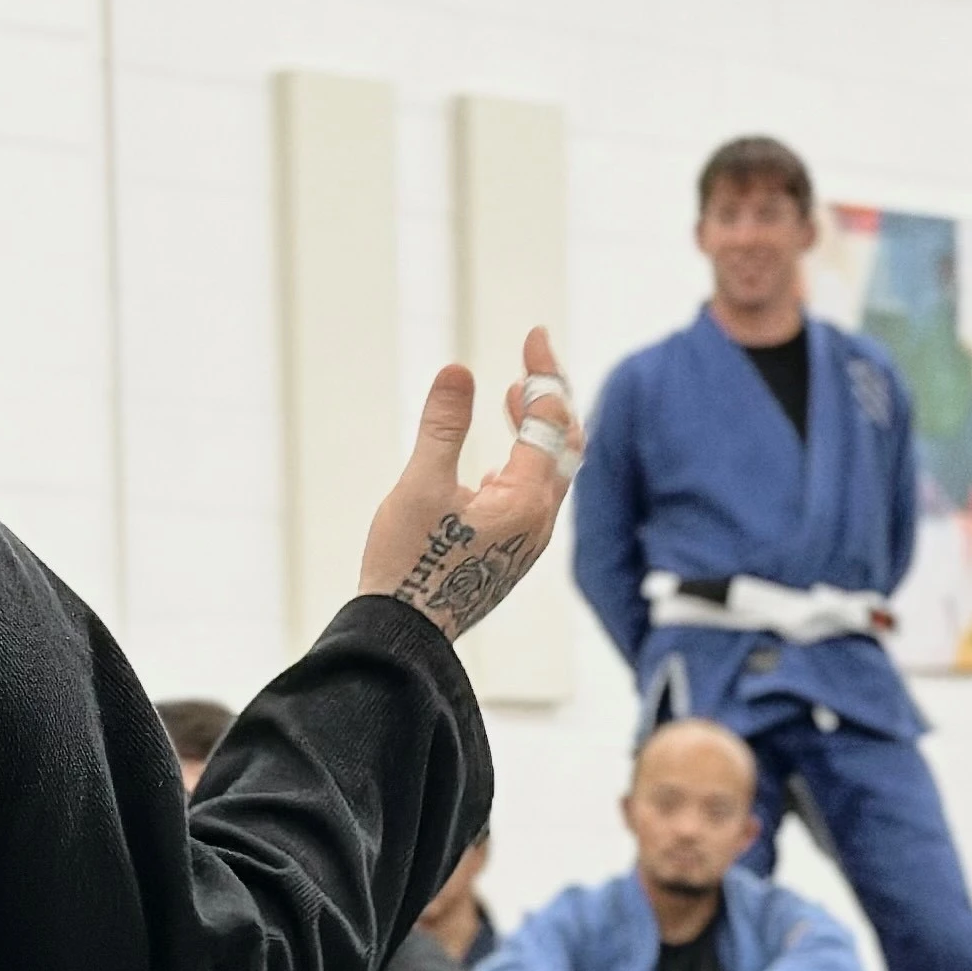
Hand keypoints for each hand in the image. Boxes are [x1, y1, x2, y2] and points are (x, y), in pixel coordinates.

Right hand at [358, 328, 574, 639]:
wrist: (404, 635)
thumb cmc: (408, 565)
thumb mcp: (420, 485)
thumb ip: (443, 426)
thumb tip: (458, 370)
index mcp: (525, 500)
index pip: (549, 420)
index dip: (543, 372)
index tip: (534, 335)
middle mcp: (539, 520)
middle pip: (567, 444)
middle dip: (551, 396)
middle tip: (533, 357)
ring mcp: (530, 540)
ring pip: (554, 471)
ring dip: (540, 429)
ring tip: (515, 394)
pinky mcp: (514, 553)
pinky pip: (536, 496)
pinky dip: (526, 461)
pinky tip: (498, 458)